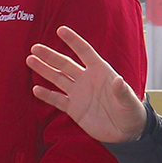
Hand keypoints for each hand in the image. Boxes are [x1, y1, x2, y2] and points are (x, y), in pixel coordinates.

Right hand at [27, 25, 144, 143]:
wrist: (126, 132)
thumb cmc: (131, 112)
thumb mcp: (129, 102)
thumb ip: (122, 91)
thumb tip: (118, 80)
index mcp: (100, 72)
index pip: (84, 52)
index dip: (73, 41)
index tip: (61, 30)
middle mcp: (87, 79)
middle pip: (65, 64)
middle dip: (50, 55)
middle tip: (35, 48)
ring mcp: (79, 94)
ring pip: (58, 79)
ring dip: (44, 70)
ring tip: (30, 60)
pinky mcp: (74, 109)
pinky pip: (58, 100)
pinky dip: (47, 95)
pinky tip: (36, 89)